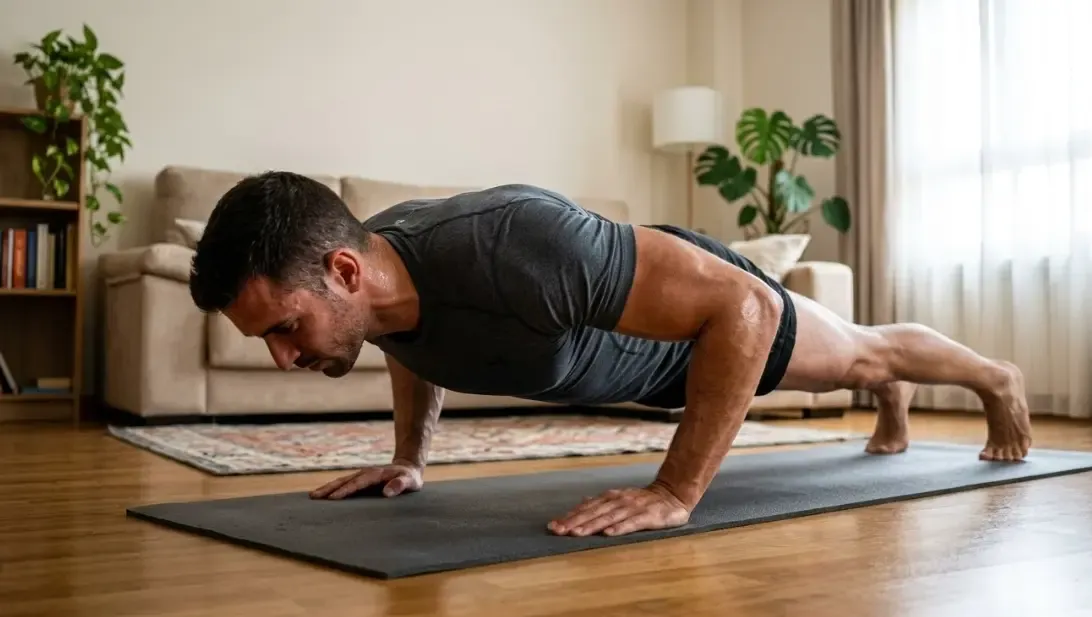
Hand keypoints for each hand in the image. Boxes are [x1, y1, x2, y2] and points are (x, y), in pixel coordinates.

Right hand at [309, 462, 422, 499]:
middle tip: (314, 497)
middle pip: (345, 480)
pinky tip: (323, 495)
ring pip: (341, 481)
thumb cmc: (409, 478)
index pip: (358, 483)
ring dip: (327, 488)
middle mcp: (365, 473)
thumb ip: (400, 485)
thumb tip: (386, 492)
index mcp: (376, 474)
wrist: (407, 469)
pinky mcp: (359, 480)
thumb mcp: (410, 482)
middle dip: (329, 488)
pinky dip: (332, 488)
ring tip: (312, 496)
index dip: (346, 490)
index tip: (333, 498)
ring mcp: (361, 476)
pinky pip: (344, 484)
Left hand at [546, 483, 691, 536]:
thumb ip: (602, 502)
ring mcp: (633, 508)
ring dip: (591, 525)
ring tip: (576, 533)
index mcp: (611, 497)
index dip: (569, 516)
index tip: (553, 525)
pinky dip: (619, 528)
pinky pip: (632, 523)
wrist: (673, 494)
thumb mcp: (620, 498)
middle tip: (557, 530)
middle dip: (574, 521)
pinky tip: (608, 534)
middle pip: (593, 512)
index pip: (586, 508)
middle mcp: (619, 500)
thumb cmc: (644, 500)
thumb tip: (581, 503)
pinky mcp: (648, 516)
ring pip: (608, 517)